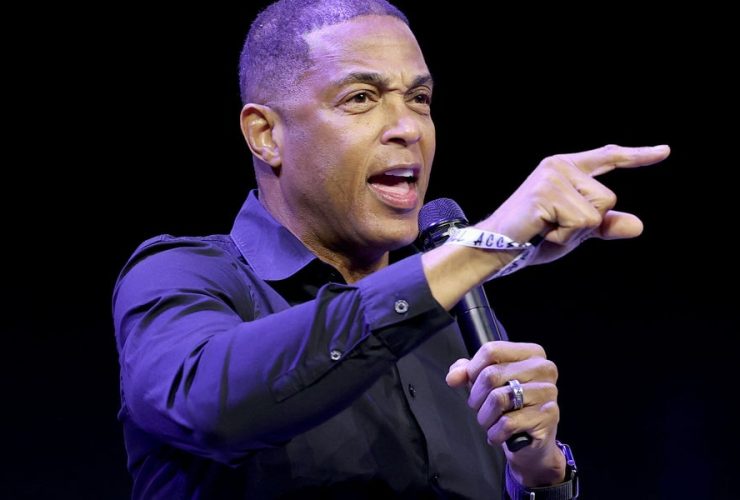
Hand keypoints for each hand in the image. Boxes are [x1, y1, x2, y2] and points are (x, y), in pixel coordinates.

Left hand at [446, 341, 566, 486]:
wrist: (531, 442)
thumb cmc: (509, 407)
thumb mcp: (486, 384)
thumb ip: (467, 372)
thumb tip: (453, 377)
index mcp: (530, 352)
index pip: (491, 350)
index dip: (472, 370)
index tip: (471, 383)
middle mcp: (543, 368)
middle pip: (491, 375)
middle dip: (476, 397)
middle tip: (480, 408)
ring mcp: (548, 391)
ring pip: (498, 399)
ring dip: (485, 417)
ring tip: (490, 422)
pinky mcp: (548, 416)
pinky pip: (508, 423)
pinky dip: (495, 433)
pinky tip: (500, 434)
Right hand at [483, 144, 669, 264]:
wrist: (495, 247)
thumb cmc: (532, 238)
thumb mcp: (575, 231)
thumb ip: (605, 226)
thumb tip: (639, 226)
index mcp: (565, 169)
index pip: (608, 158)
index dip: (638, 156)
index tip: (665, 151)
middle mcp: (559, 166)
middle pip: (607, 198)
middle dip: (588, 224)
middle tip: (554, 228)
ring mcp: (551, 178)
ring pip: (596, 211)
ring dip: (574, 232)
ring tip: (547, 229)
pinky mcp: (544, 194)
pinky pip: (581, 222)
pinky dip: (565, 237)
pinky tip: (542, 231)